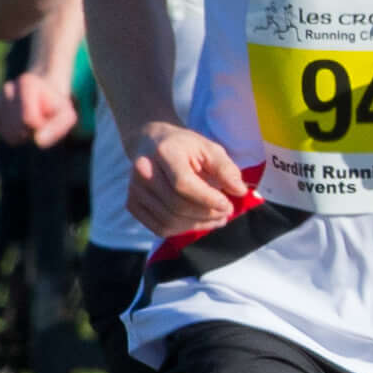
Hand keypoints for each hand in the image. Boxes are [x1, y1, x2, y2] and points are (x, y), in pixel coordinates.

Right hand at [0, 68, 77, 149]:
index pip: (29, 119)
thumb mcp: (66, 114)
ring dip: (25, 134)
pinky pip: (7, 135)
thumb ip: (57, 127)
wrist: (43, 95)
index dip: (41, 125)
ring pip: (10, 134)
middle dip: (33, 130)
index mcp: (27, 83)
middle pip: (18, 127)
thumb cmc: (56, 106)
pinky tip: (24, 123)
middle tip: (41, 118)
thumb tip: (38, 142)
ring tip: (33, 120)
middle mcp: (8, 88)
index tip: (47, 116)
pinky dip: (18, 135)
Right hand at [126, 122, 247, 236]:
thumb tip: (240, 190)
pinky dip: (181, 229)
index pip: (183, 184)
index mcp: (164, 152)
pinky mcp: (132, 204)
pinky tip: (197, 221)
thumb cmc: (185, 147)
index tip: (227, 204)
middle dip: (206, 214)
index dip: (207, 199)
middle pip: (176, 206)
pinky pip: (159, 227)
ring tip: (217, 219)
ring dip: (197, 225)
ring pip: (169, 220)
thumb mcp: (209, 148)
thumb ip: (225, 168)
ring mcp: (134, 189)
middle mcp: (143, 171)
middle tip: (226, 213)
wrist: (152, 143)